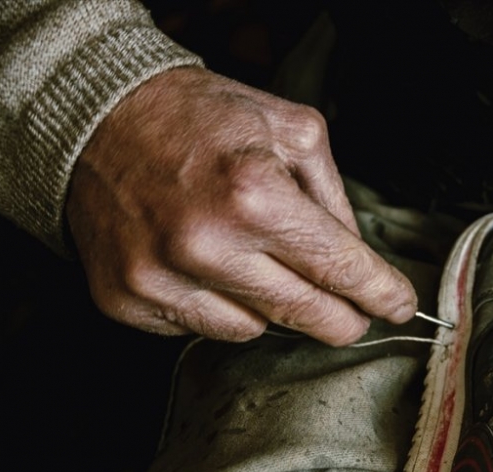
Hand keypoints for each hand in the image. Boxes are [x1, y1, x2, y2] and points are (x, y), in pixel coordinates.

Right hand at [66, 67, 415, 343]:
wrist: (93, 118)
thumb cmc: (196, 118)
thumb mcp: (290, 131)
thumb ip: (334, 199)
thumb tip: (359, 259)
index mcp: (254, 196)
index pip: (339, 269)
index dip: (380, 294)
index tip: (399, 306)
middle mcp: (206, 246)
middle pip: (307, 316)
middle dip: (344, 317)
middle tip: (356, 310)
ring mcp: (161, 280)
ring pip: (256, 331)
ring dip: (270, 305)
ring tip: (250, 256)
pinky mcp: (128, 301)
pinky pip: (202, 329)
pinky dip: (217, 306)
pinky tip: (206, 265)